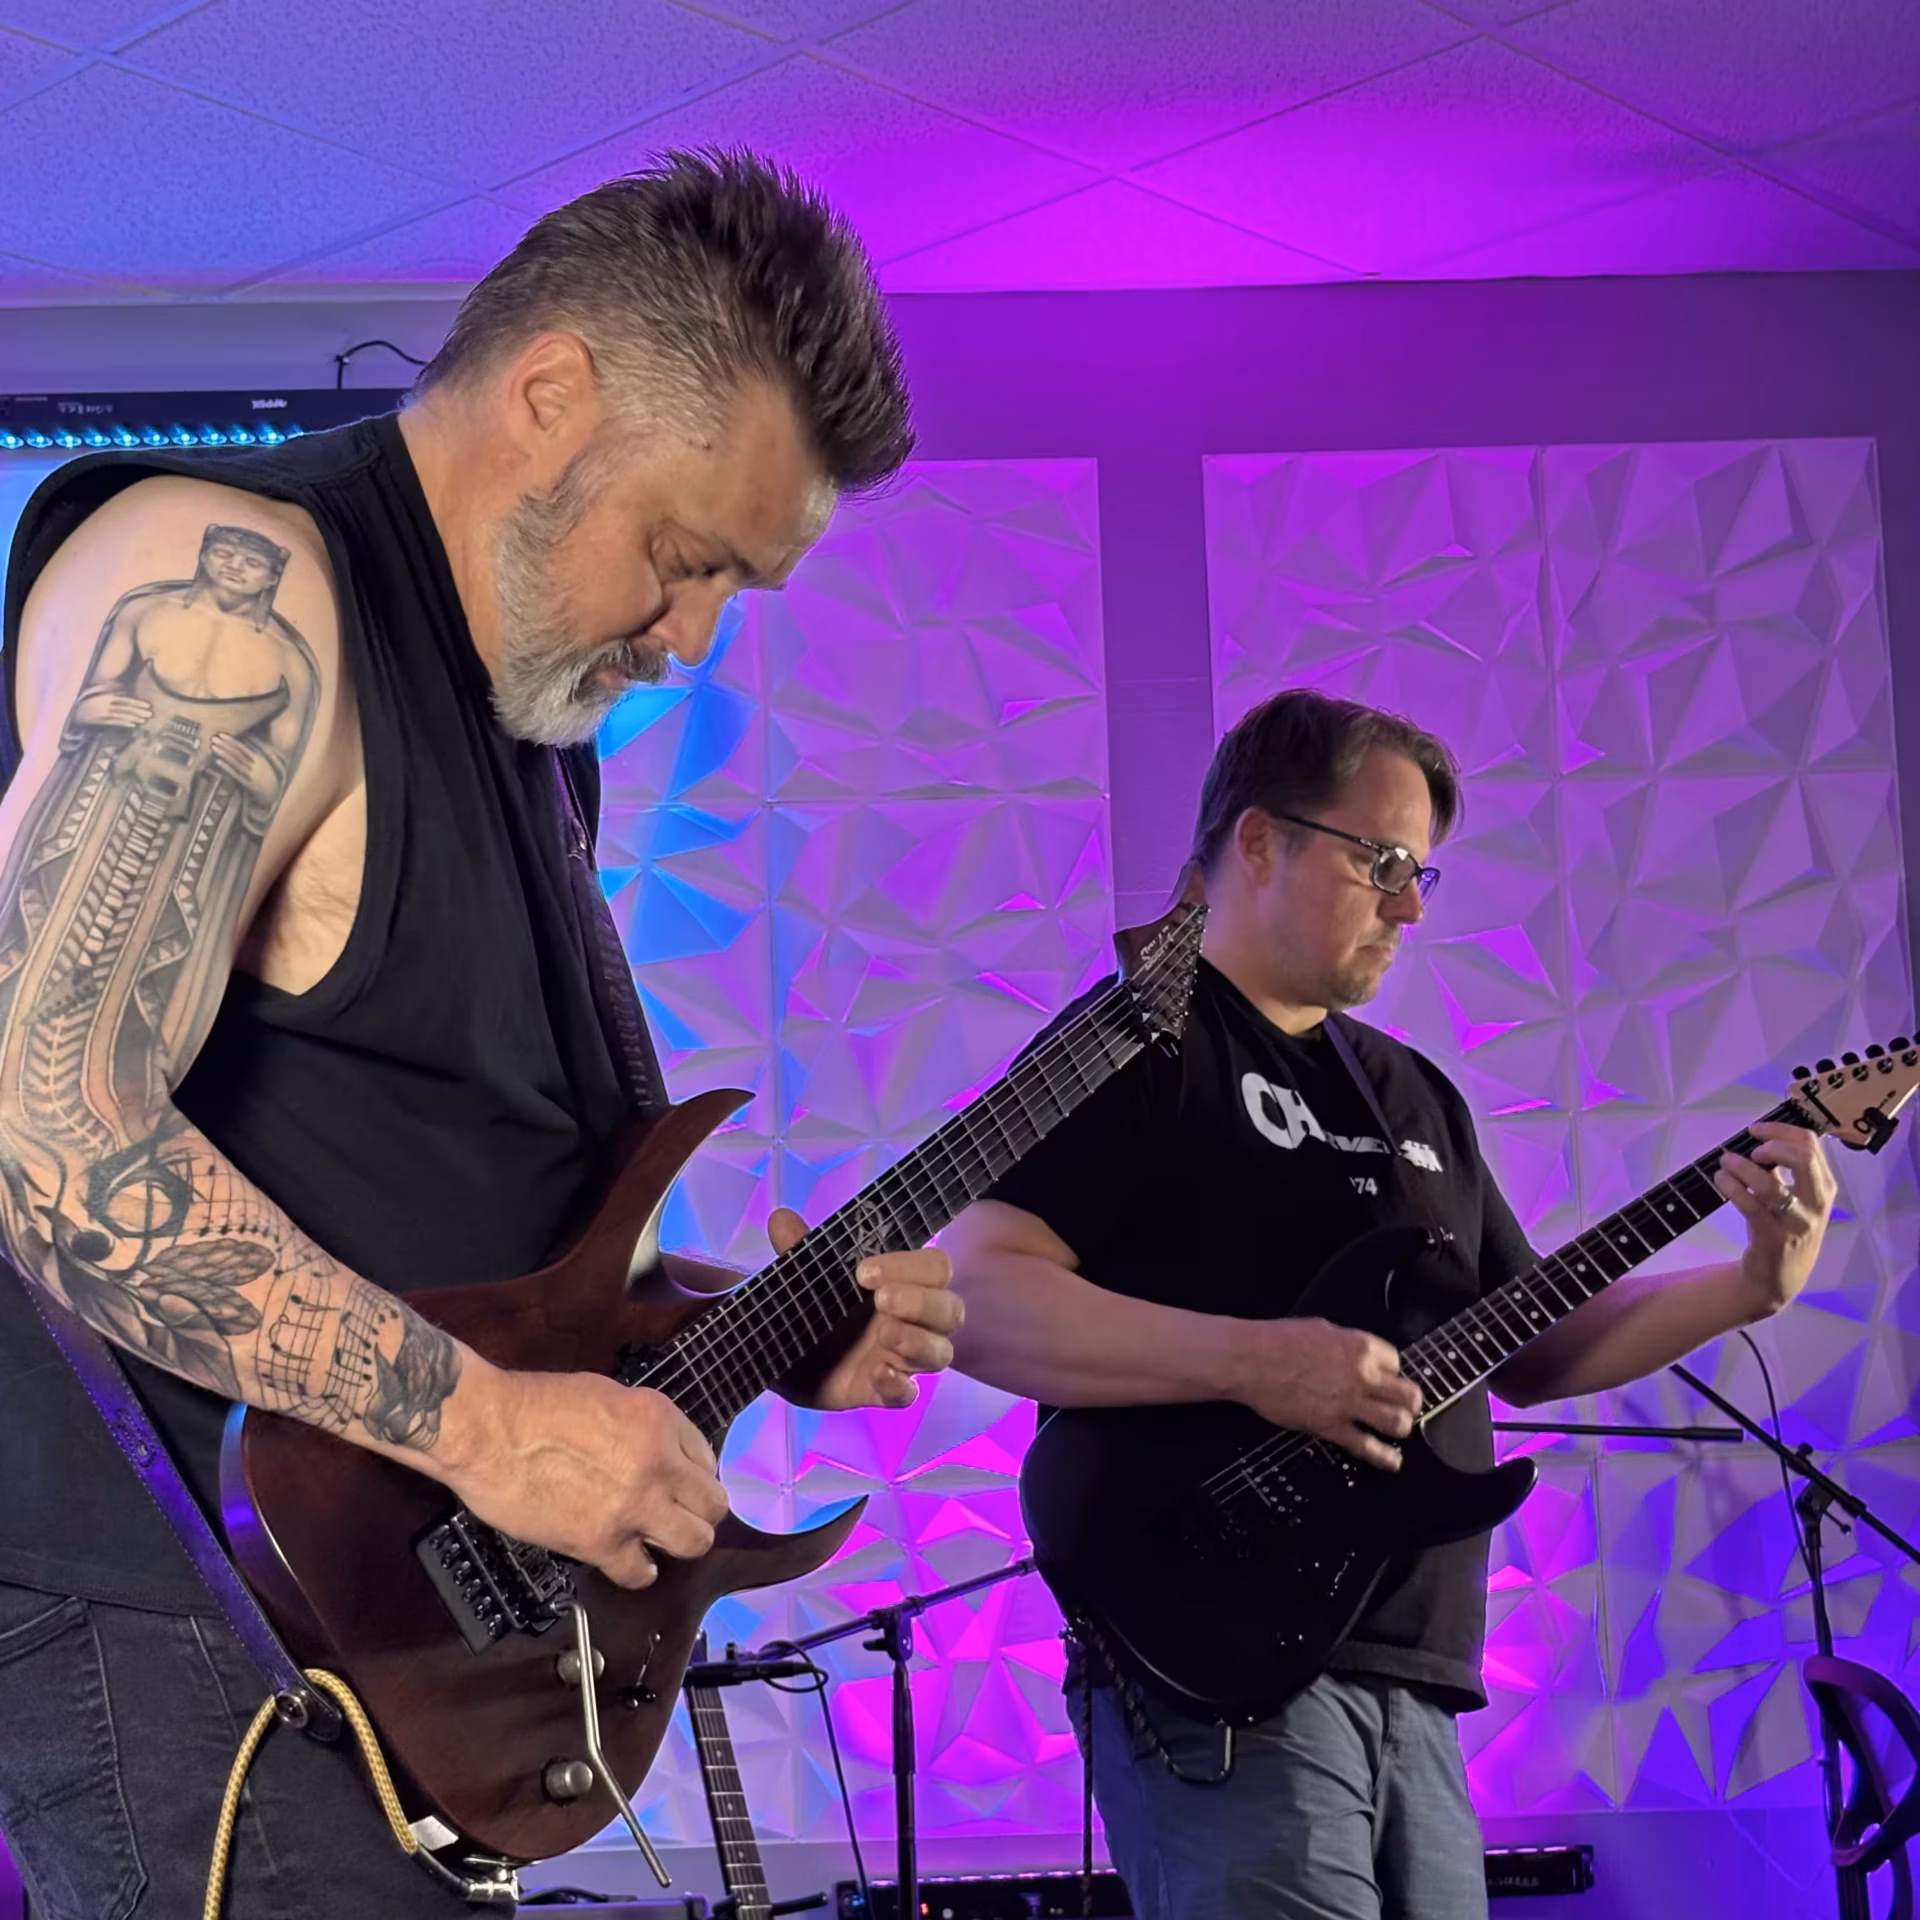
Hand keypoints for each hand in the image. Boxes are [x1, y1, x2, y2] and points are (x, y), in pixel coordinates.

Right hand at [72, 690, 150, 728]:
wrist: (76, 711)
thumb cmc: (91, 702)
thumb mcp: (100, 694)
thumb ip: (112, 691)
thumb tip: (124, 689)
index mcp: (107, 697)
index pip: (125, 699)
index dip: (137, 702)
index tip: (148, 705)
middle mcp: (105, 705)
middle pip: (125, 708)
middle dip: (138, 711)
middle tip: (150, 714)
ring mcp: (102, 713)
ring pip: (121, 716)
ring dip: (133, 718)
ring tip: (144, 720)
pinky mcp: (100, 721)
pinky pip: (113, 723)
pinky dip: (124, 724)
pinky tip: (133, 726)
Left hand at [208, 732, 283, 808]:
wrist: (274, 792)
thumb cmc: (267, 775)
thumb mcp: (264, 761)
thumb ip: (256, 749)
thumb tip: (248, 737)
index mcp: (259, 758)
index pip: (242, 747)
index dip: (231, 740)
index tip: (221, 734)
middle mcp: (255, 765)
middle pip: (237, 754)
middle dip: (225, 745)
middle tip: (213, 738)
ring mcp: (251, 775)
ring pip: (236, 762)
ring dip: (224, 754)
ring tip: (213, 747)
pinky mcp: (248, 784)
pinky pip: (236, 775)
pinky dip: (227, 768)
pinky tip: (218, 762)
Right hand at [442, 1364, 728, 1590]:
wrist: (487, 1429)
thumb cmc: (535, 1404)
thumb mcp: (607, 1395)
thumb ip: (643, 1427)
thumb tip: (658, 1453)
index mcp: (659, 1418)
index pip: (706, 1459)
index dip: (691, 1475)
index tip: (677, 1483)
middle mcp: (659, 1463)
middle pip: (712, 1505)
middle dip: (698, 1511)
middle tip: (676, 1514)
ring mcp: (633, 1506)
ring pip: (694, 1542)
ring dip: (678, 1542)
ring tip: (658, 1540)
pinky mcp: (600, 1542)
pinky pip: (640, 1572)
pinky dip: (638, 1571)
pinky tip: (629, 1561)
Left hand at [766, 1207, 962, 1411]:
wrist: (781, 1356)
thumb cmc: (811, 1307)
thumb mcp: (802, 1276)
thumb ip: (798, 1249)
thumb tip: (781, 1218)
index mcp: (902, 1284)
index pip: (935, 1268)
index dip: (910, 1266)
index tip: (864, 1272)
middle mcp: (913, 1321)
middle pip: (950, 1309)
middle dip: (922, 1301)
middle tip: (881, 1299)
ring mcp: (902, 1359)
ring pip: (941, 1352)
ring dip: (918, 1341)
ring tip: (885, 1334)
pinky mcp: (884, 1392)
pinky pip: (908, 1395)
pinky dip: (900, 1386)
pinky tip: (878, 1374)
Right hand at [1230, 1317, 1421, 1471]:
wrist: (1251, 1361)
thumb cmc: (1278, 1341)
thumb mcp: (1321, 1328)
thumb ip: (1344, 1343)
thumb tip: (1352, 1353)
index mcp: (1360, 1347)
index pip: (1395, 1361)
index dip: (1391, 1371)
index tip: (1386, 1376)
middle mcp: (1362, 1376)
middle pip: (1407, 1393)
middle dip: (1409, 1400)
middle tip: (1406, 1405)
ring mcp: (1349, 1404)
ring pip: (1396, 1421)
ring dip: (1400, 1425)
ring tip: (1397, 1427)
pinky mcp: (1332, 1427)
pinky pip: (1366, 1446)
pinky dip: (1384, 1457)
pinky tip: (1392, 1462)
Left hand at [1716, 1121, 1837, 1316]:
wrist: (1779, 1278)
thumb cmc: (1783, 1229)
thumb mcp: (1792, 1197)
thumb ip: (1781, 1170)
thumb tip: (1758, 1140)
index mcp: (1823, 1187)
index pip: (1810, 1145)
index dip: (1780, 1130)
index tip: (1756, 1130)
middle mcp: (1817, 1203)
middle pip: (1803, 1158)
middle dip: (1772, 1145)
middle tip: (1752, 1150)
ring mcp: (1797, 1222)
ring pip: (1771, 1185)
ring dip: (1742, 1168)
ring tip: (1726, 1162)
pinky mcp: (1773, 1238)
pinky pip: (1750, 1206)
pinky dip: (1732, 1187)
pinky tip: (1721, 1180)